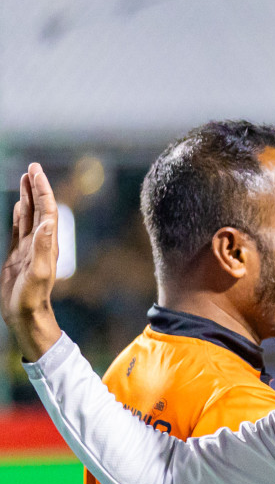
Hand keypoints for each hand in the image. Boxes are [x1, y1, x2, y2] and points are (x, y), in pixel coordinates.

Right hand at [2, 164, 63, 360]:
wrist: (25, 315)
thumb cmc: (32, 298)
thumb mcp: (39, 273)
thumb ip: (42, 248)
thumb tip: (47, 223)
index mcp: (47, 244)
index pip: (47, 211)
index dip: (42, 190)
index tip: (36, 171)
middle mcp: (41, 243)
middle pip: (40, 209)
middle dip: (36, 187)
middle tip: (32, 167)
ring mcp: (29, 248)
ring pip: (29, 216)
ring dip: (28, 197)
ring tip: (25, 178)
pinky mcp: (18, 255)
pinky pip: (19, 229)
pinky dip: (19, 214)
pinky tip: (18, 205)